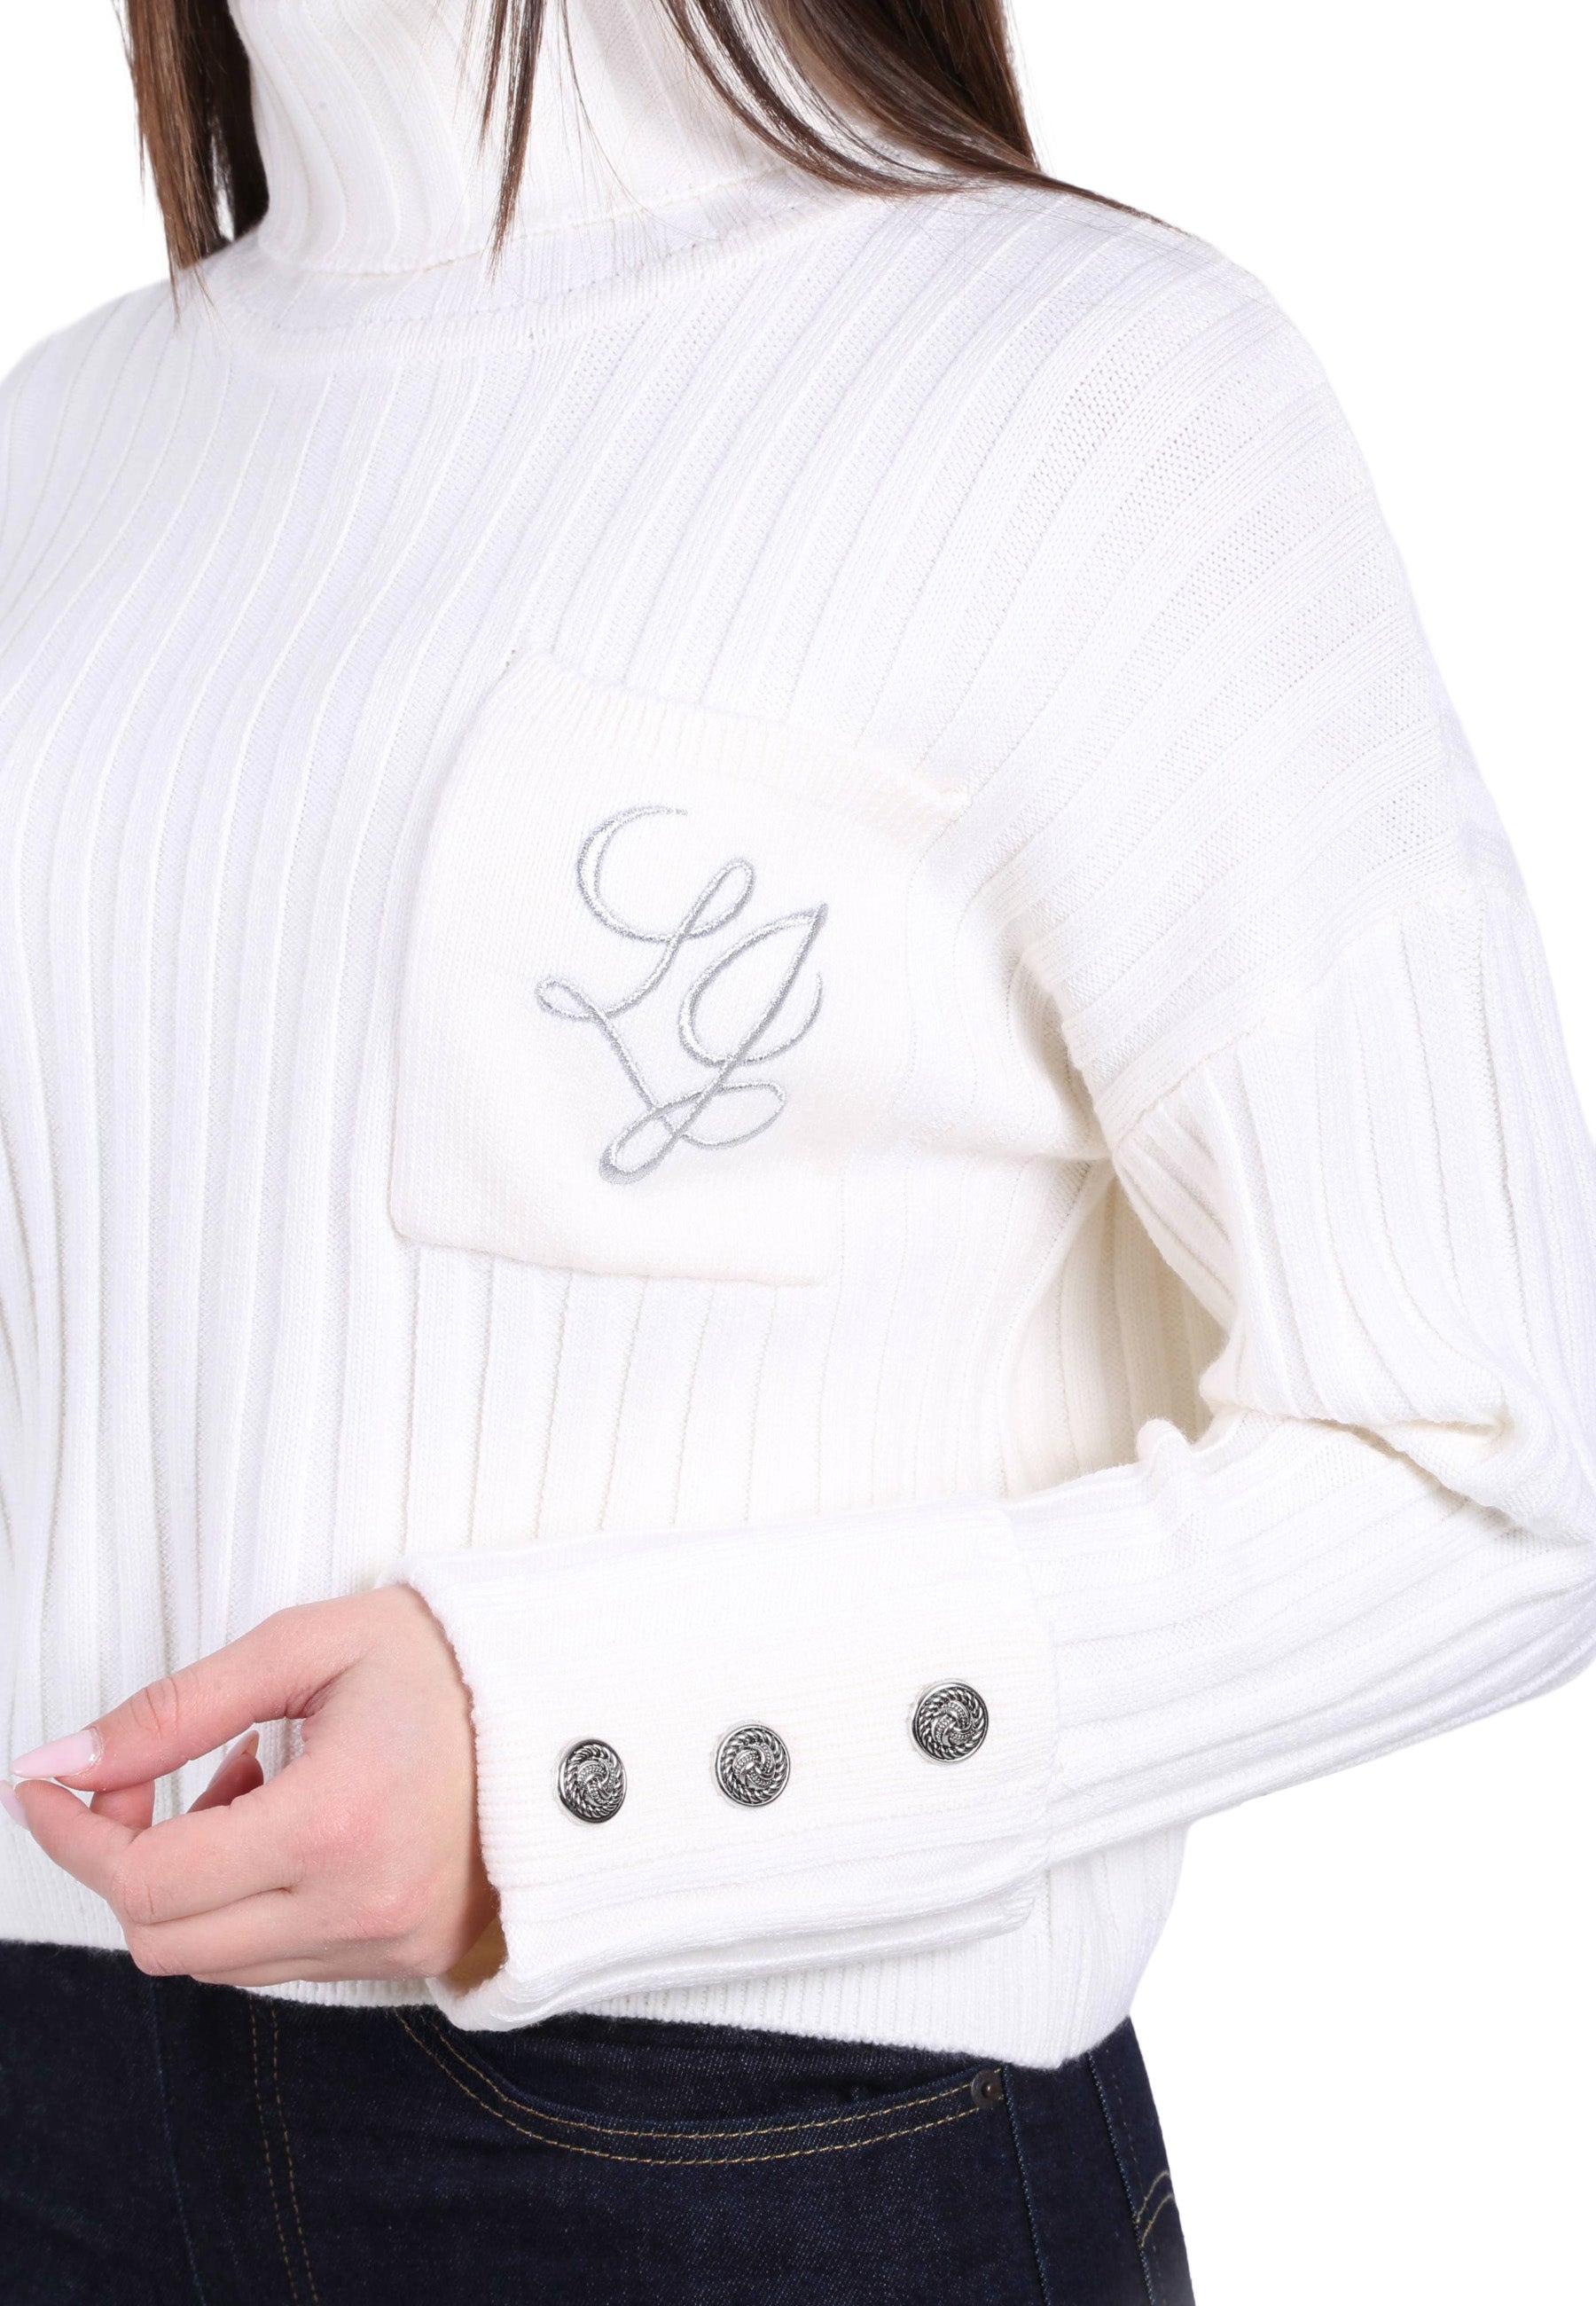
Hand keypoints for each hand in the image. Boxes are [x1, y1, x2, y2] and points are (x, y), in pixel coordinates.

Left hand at [5, 1587, 500, 1988]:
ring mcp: (385, 1944)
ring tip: (242, 1781)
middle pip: (164, 1940)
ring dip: (187, 1881)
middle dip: (120, 1859)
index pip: (147, 1877)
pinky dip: (243, 1903)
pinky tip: (281, 1822)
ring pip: (212, 1960)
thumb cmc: (449, 1661)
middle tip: (139, 1776)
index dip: (74, 1833)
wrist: (577, 1709)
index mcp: (336, 1822)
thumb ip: (178, 1706)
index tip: (42, 1784)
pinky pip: (274, 1962)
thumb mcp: (309, 1645)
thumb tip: (66, 1760)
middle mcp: (359, 1905)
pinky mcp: (403, 1958)